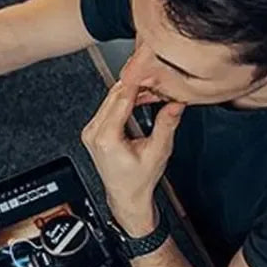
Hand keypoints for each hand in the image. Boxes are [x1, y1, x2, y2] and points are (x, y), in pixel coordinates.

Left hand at [80, 79, 184, 234]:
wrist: (126, 196)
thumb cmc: (139, 180)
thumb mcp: (158, 151)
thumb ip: (166, 125)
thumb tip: (175, 104)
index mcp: (107, 138)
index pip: (122, 98)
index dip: (139, 82)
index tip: (152, 71)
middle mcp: (94, 133)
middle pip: (114, 95)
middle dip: (136, 84)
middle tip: (156, 78)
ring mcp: (91, 132)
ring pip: (110, 99)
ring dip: (130, 91)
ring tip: (151, 89)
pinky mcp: (93, 132)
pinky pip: (107, 107)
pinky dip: (123, 100)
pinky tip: (138, 99)